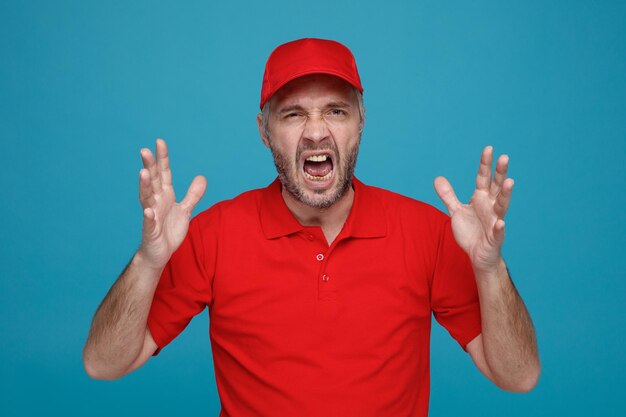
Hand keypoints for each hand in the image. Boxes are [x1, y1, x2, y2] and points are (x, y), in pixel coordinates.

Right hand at [136, 139, 206, 269]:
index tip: (160, 141)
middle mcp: (156, 202)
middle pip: (152, 181)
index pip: (163, 173)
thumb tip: (202, 177)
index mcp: (164, 196)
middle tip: (145, 150)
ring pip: (146, 198)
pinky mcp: (150, 231)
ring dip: (144, 186)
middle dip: (149, 166)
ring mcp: (152, 216)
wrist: (159, 253)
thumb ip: (192, 194)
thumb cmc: (168, 230)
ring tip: (143, 173)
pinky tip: (148, 211)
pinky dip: (148, 217)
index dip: (163, 158)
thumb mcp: (185, 210)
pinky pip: (149, 223)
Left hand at [434, 146, 512, 272]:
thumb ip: (448, 195)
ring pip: (502, 206)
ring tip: (510, 182)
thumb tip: (437, 178)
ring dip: (506, 194)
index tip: (488, 148)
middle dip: (500, 173)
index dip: (485, 164)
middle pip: (496, 187)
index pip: (483, 178)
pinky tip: (501, 222)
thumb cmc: (471, 232)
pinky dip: (499, 227)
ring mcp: (494, 221)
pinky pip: (498, 231)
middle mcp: (490, 207)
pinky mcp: (495, 238)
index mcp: (481, 199)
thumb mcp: (456, 211)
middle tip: (504, 157)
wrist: (478, 256)